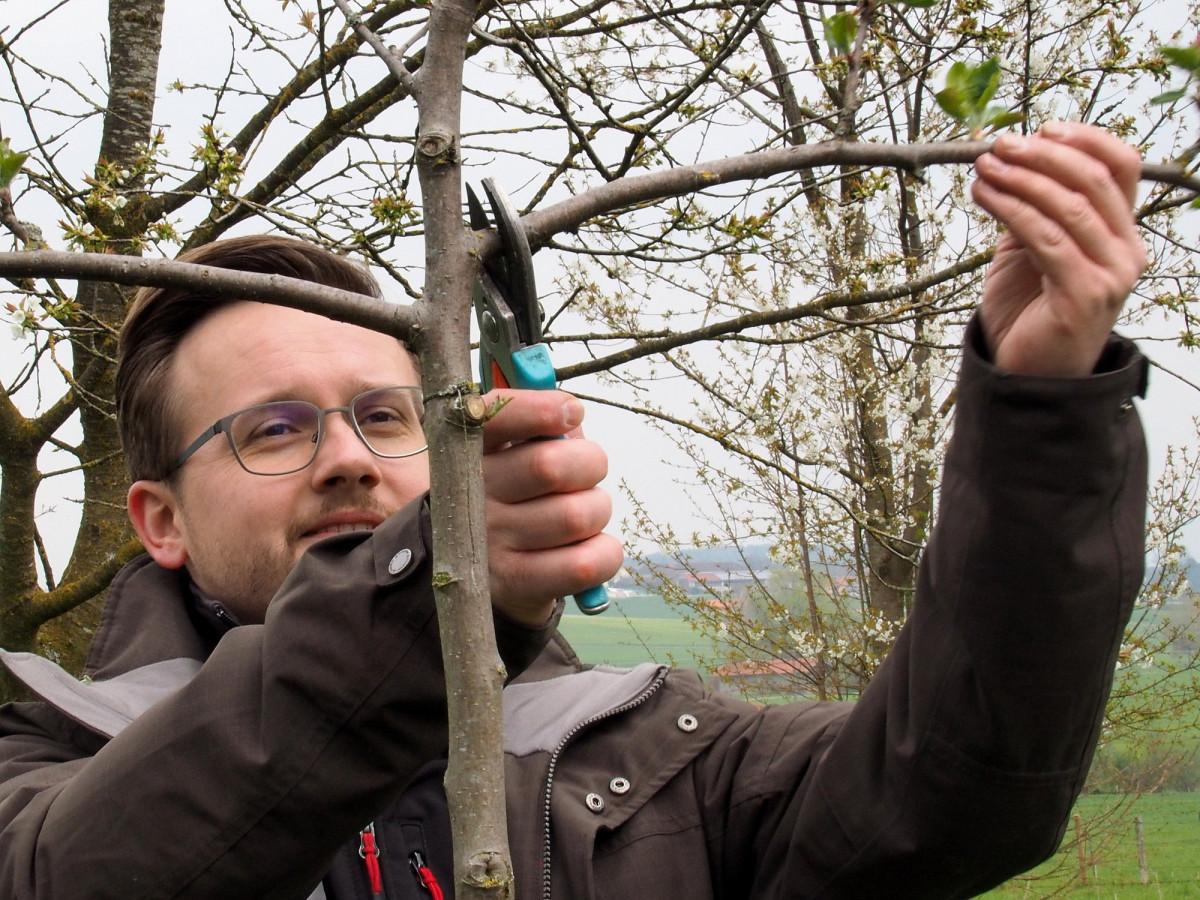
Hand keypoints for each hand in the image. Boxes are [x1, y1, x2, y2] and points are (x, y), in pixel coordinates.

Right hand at [481, 390, 623, 625]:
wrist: (484, 566)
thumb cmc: (517, 493)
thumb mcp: (516, 450)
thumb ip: (543, 425)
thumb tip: (571, 416)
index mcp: (471, 448)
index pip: (496, 417)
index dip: (540, 410)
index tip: (572, 412)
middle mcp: (472, 494)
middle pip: (550, 466)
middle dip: (590, 463)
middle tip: (588, 472)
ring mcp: (490, 543)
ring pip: (577, 516)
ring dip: (598, 511)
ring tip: (583, 514)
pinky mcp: (516, 583)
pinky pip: (584, 565)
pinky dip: (606, 552)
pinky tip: (591, 547)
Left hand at [971, 121, 1146, 375]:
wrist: (1026, 371)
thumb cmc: (1028, 308)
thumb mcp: (1032, 247)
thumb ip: (1034, 207)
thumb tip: (1010, 157)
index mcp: (1121, 232)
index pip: (1122, 166)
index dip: (1085, 138)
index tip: (1042, 127)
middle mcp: (1126, 250)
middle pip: (1093, 180)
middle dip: (1042, 155)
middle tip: (999, 145)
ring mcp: (1111, 275)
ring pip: (1069, 206)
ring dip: (1020, 179)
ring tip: (984, 168)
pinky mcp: (1084, 296)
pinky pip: (1046, 239)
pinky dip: (1012, 209)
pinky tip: (984, 196)